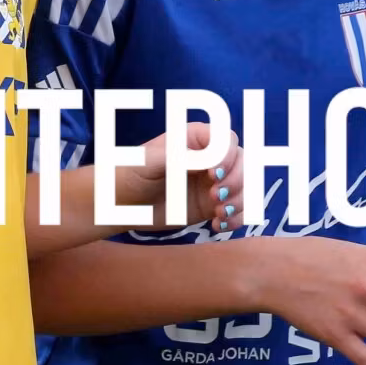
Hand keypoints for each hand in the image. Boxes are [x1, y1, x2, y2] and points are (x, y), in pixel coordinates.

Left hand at [127, 124, 245, 232]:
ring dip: (239, 201)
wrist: (120, 203)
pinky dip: (236, 219)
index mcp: (195, 139)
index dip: (227, 157)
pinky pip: (237, 210)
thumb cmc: (130, 173)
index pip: (227, 140)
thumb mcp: (148, 162)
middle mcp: (210, 158)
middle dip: (236, 181)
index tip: (213, 175)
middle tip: (215, 198)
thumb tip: (205, 160)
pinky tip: (218, 226)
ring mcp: (213, 182)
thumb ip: (176, 158)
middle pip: (243, 163)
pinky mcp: (213, 205)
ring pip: (245, 187)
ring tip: (219, 215)